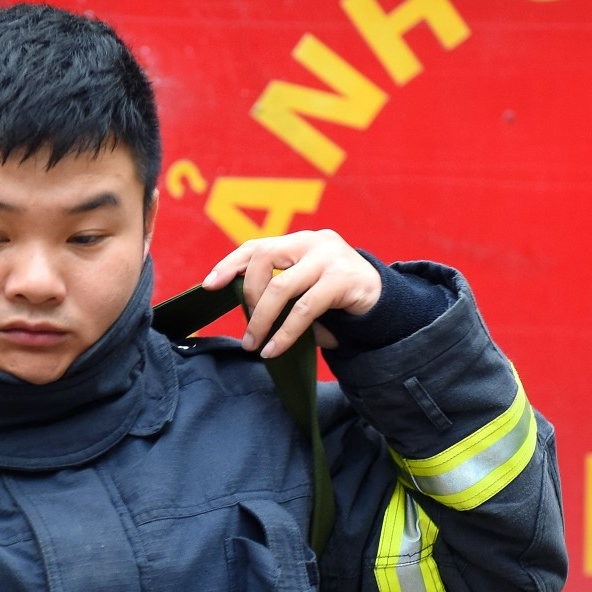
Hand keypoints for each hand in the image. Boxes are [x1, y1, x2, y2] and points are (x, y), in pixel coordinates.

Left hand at [200, 230, 381, 357]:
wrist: (382, 302)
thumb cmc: (336, 297)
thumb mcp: (305, 285)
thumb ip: (280, 287)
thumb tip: (245, 309)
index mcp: (300, 241)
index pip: (258, 245)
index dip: (230, 264)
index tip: (209, 285)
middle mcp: (314, 241)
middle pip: (265, 259)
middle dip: (249, 295)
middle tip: (248, 326)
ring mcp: (330, 257)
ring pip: (282, 287)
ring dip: (262, 319)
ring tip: (254, 344)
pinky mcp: (343, 280)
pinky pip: (304, 309)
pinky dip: (285, 333)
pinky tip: (274, 349)